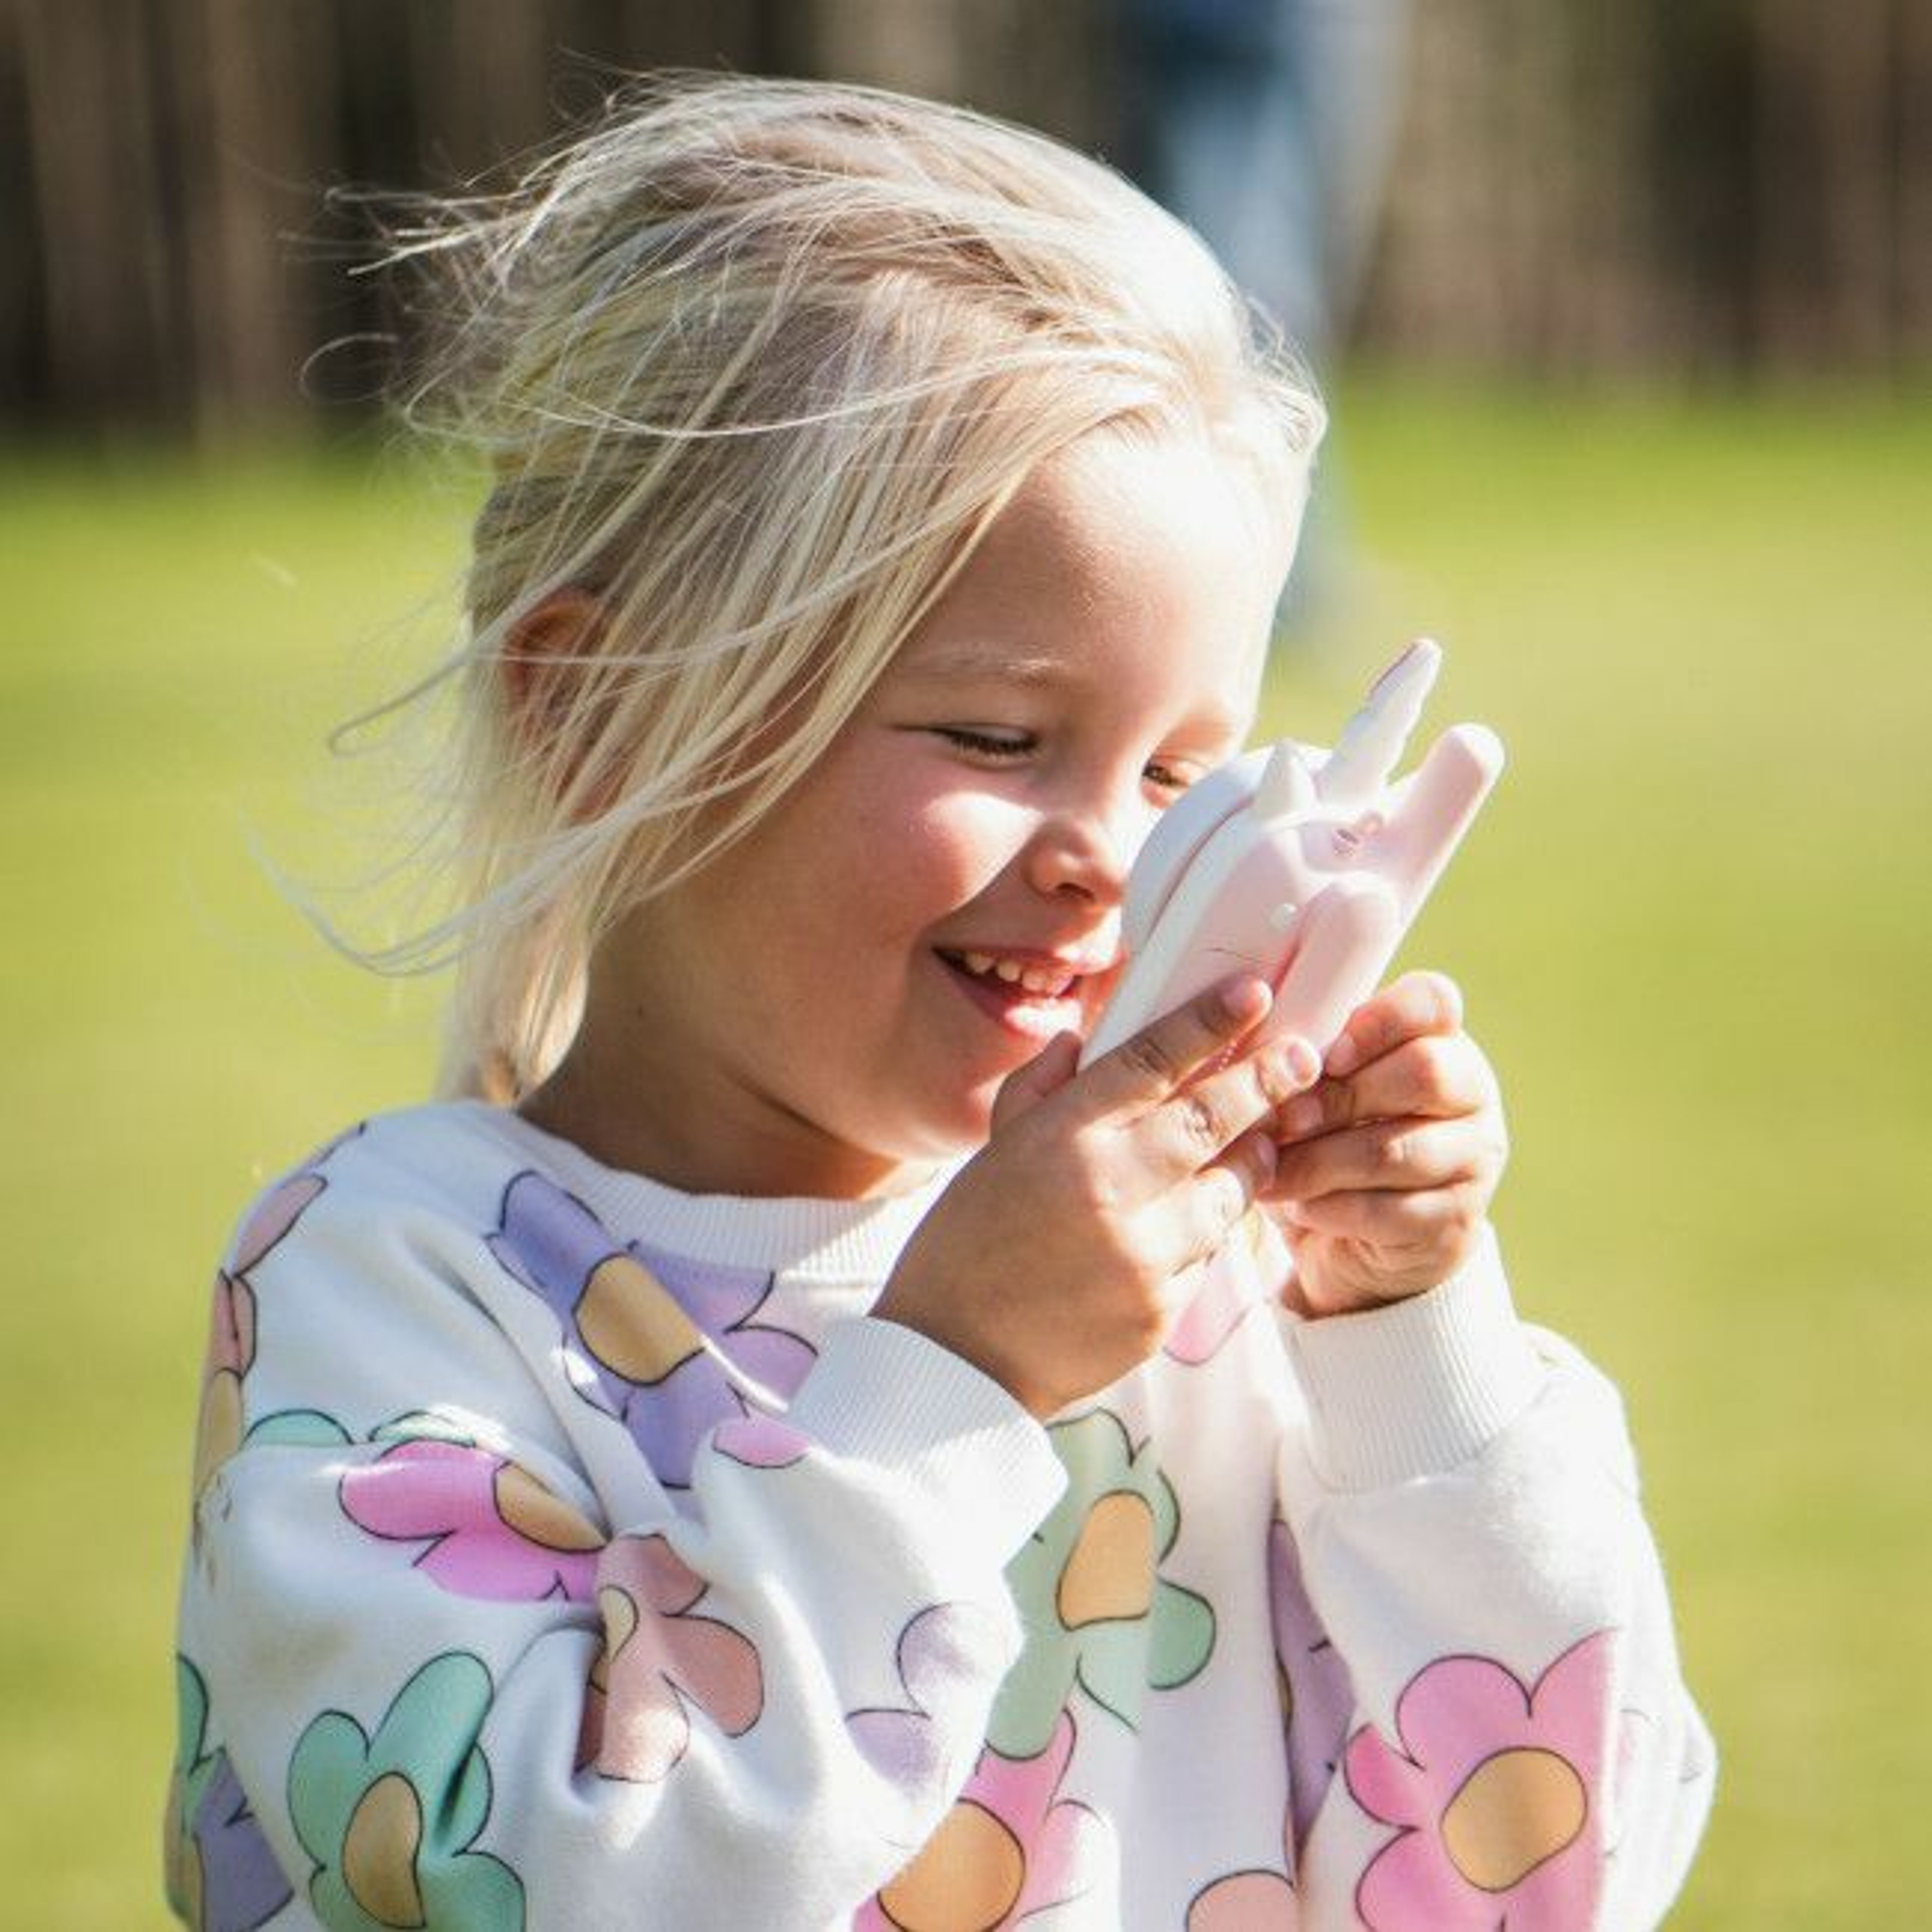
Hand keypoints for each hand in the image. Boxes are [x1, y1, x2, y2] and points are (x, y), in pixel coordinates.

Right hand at [875, 978, 1321, 1416]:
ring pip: (1230, 1191)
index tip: (1254, 993)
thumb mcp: (992, 1153)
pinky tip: (1192, 1222)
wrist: (956, 1360)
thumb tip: (1082, 1039)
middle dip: (1267, 1080)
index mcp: (1061, 1139)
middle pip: (1213, 1116)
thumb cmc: (968, 1245)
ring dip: (1252, 1160)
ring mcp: (1142, 1254)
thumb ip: (1039, 1089)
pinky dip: (1208, 1232)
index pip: (1151, 1060)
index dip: (1208, 1021)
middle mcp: (1109, 1189)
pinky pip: (1209, 1256)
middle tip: (1304, 1055)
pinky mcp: (1162, 1310)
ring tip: (1261, 1139)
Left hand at [1265, 970, 1507, 1318]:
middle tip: (1284, 1120)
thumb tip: (1262, 1057)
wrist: (1358, 1243)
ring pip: (1396, 1148)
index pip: (1434, 1000)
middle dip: (1339, 1097)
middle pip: (1424, 1071)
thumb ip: (1304, 1062)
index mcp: (1439, 1039)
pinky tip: (1298, 1206)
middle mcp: (1472, 1093)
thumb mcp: (1317, 1092)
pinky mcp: (1457, 1222)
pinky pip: (1389, 1211)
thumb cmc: (1328, 1142)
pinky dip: (1330, 1208)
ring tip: (1270, 1169)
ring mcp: (1474, 1160)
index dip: (1381, 1019)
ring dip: (1320, 1160)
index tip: (1330, 1054)